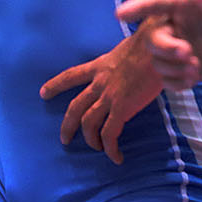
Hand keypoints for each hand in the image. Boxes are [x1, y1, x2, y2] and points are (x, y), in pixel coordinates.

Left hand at [39, 29, 160, 163]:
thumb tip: (130, 65)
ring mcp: (109, 96)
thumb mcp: (127, 48)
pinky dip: (110, 148)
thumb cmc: (151, 43)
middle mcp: (100, 82)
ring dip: (90, 139)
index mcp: (100, 65)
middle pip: (75, 107)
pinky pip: (110, 133)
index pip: (71, 75)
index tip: (43, 93)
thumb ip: (122, 60)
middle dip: (67, 125)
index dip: (55, 85)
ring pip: (89, 123)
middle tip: (65, 139)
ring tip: (95, 148)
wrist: (159, 46)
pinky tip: (116, 157)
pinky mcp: (122, 108)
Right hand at [119, 0, 201, 90]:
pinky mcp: (190, 67)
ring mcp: (181, 48)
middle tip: (189, 53)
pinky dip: (177, 83)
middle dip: (164, 49)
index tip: (119, 14)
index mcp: (182, 4)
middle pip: (152, 39)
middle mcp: (176, 26)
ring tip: (197, 66)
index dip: (136, 8)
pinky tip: (195, 78)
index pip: (154, 3)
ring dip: (172, 68)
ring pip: (158, 62)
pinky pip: (170, 81)